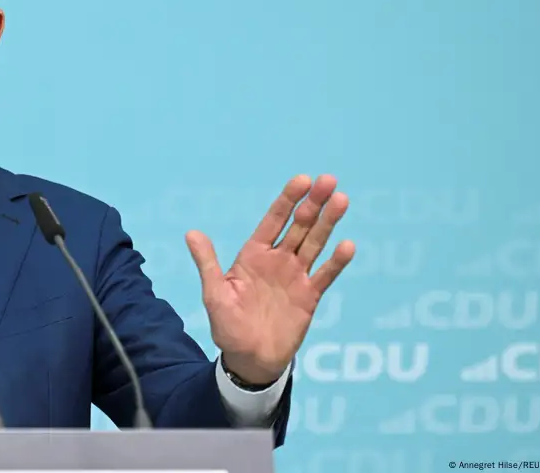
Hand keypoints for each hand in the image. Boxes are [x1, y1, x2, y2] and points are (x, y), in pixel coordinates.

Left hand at [185, 174, 354, 384]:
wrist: (248, 358)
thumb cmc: (228, 325)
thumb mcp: (214, 293)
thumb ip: (208, 263)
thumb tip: (191, 233)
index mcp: (253, 255)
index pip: (273, 221)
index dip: (287, 200)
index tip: (302, 180)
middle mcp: (277, 260)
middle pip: (299, 226)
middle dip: (313, 203)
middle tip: (329, 181)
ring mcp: (296, 276)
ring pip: (315, 243)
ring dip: (328, 222)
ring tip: (341, 200)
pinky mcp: (310, 295)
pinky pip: (325, 274)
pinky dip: (336, 261)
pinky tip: (347, 244)